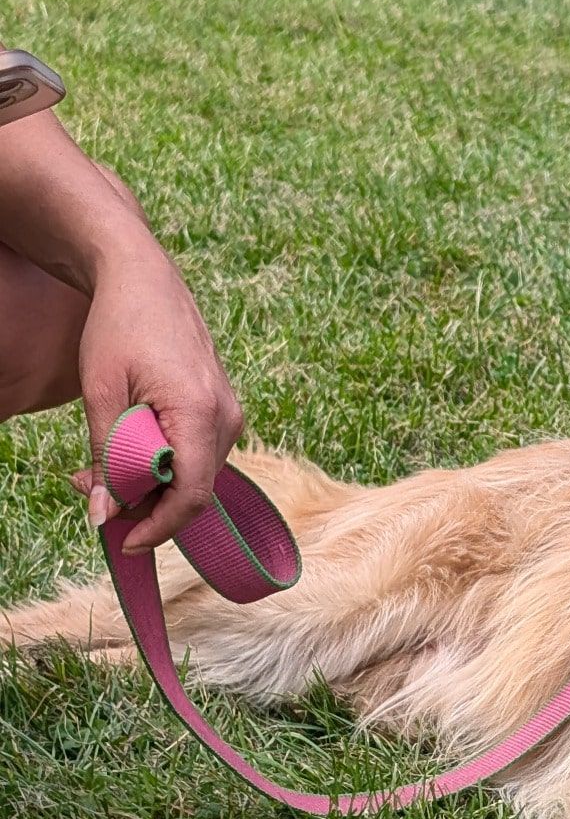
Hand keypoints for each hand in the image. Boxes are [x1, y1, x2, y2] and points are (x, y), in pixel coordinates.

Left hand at [76, 245, 243, 552]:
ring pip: (193, 473)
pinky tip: (124, 450)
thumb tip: (103, 515)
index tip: (123, 542)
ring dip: (148, 483)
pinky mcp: (220, 407)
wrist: (142, 276)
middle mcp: (226, 416)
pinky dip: (161, 461)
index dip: (158, 527)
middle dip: (144, 504)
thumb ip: (106, 458)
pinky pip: (195, 452)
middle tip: (92, 496)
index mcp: (200, 412)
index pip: (191, 495)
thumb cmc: (119, 324)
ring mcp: (228, 412)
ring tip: (97, 472)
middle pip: (193, 489)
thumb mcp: (101, 393)